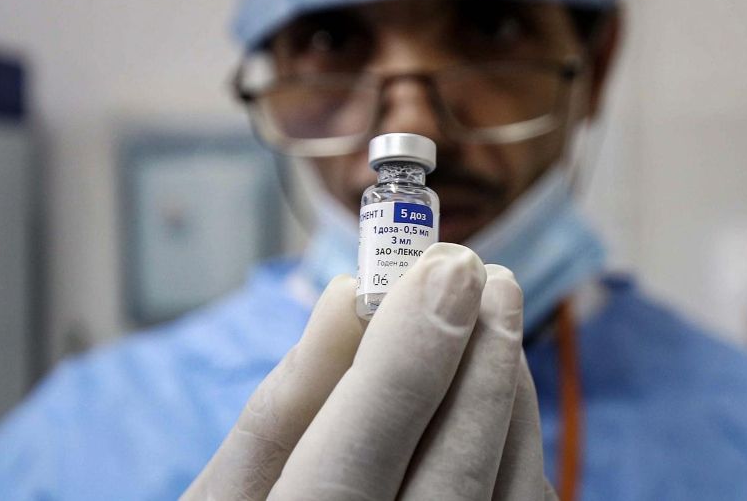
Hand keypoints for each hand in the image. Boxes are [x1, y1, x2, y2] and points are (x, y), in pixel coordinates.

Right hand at [181, 243, 554, 499]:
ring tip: (492, 317)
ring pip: (507, 499)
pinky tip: (497, 392)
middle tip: (487, 275)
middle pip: (451, 482)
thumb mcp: (226, 496)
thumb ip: (282, 407)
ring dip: (507, 398)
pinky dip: (520, 447)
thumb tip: (349, 301)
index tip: (444, 269)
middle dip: (479, 366)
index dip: (407, 360)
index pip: (353, 459)